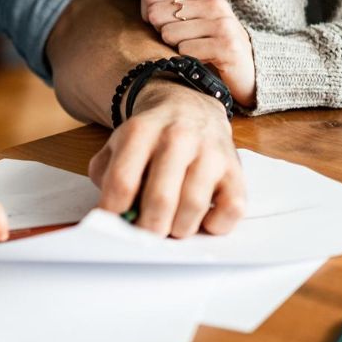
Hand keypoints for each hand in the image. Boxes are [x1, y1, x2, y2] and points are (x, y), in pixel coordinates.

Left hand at [88, 82, 245, 237]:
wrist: (190, 107)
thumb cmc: (152, 137)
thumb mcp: (118, 143)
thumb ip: (106, 174)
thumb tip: (110, 212)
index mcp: (141, 131)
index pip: (122, 181)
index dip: (114, 211)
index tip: (113, 224)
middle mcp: (178, 138)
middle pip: (160, 198)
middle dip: (148, 228)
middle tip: (145, 235)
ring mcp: (210, 153)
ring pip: (193, 206)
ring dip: (178, 228)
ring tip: (171, 225)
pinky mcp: (235, 169)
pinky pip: (230, 210)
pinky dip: (215, 224)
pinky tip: (202, 217)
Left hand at [141, 0, 256, 108]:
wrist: (248, 71)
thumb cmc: (211, 43)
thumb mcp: (191, 17)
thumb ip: (167, 0)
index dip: (146, 12)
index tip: (162, 24)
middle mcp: (215, 3)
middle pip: (156, 14)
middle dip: (161, 32)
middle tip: (182, 41)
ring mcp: (222, 23)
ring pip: (169, 34)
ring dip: (176, 48)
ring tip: (195, 50)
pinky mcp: (227, 46)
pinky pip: (185, 51)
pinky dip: (188, 60)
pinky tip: (204, 60)